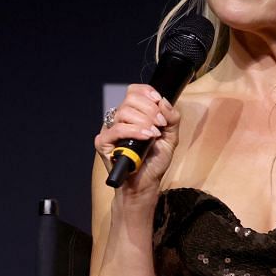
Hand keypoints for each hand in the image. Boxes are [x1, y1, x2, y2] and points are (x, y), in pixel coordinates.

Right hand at [95, 83, 178, 199]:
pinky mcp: (103, 142)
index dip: (146, 92)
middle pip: (130, 99)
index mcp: (133, 114)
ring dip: (144, 121)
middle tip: (160, 124)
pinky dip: (134, 131)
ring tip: (154, 134)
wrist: (145, 184)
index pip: (134, 91)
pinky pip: (117, 129)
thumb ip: (171, 118)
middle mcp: (119, 119)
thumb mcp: (170, 137)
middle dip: (149, 109)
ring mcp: (110, 130)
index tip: (158, 100)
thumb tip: (164, 101)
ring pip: (123, 112)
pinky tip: (146, 137)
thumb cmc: (154, 162)